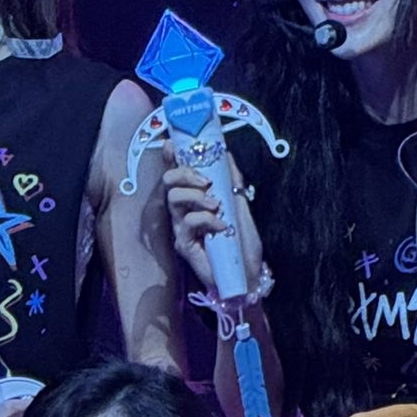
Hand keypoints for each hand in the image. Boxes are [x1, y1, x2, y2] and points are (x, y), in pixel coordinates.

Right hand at [161, 155, 264, 294]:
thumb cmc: (242, 243)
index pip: (178, 174)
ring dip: (196, 196)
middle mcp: (183, 211)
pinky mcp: (184, 244)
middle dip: (185, 173)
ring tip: (216, 206)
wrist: (247, 273)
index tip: (170, 144)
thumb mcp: (240, 205)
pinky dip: (206, 219)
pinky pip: (187, 222)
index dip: (170, 157)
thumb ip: (231, 181)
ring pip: (174, 199)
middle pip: (169, 182)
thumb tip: (225, 154)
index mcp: (194, 199)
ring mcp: (181, 228)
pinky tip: (221, 227)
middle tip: (207, 182)